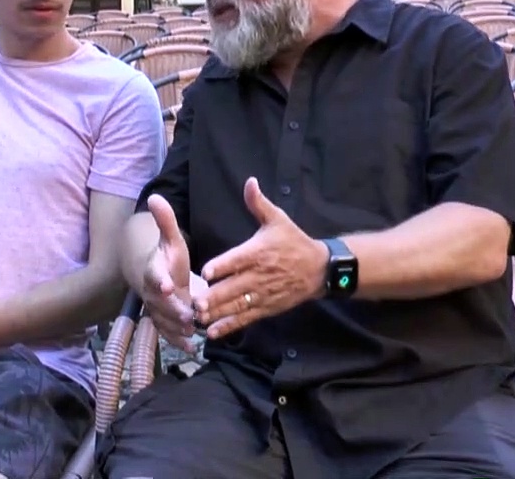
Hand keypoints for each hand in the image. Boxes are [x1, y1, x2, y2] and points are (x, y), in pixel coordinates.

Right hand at [137, 194, 194, 351]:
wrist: (157, 278)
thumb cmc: (168, 258)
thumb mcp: (170, 239)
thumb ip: (165, 221)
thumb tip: (155, 196)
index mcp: (154, 270)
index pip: (154, 275)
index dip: (159, 280)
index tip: (167, 285)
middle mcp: (153, 293)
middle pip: (160, 303)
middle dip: (173, 310)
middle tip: (188, 316)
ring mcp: (157, 310)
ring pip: (164, 321)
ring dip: (177, 328)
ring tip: (192, 333)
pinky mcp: (164, 323)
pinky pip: (169, 334)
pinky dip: (180, 342)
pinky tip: (194, 348)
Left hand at [192, 178, 327, 339]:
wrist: (320, 269)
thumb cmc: (293, 241)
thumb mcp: (277, 219)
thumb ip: (258, 203)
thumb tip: (249, 181)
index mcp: (258, 252)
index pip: (236, 260)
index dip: (221, 266)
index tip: (205, 273)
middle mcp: (259, 275)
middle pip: (233, 287)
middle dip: (213, 296)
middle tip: (194, 303)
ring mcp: (263, 294)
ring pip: (237, 305)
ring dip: (217, 313)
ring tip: (198, 318)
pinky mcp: (266, 308)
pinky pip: (246, 318)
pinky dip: (229, 326)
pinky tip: (212, 332)